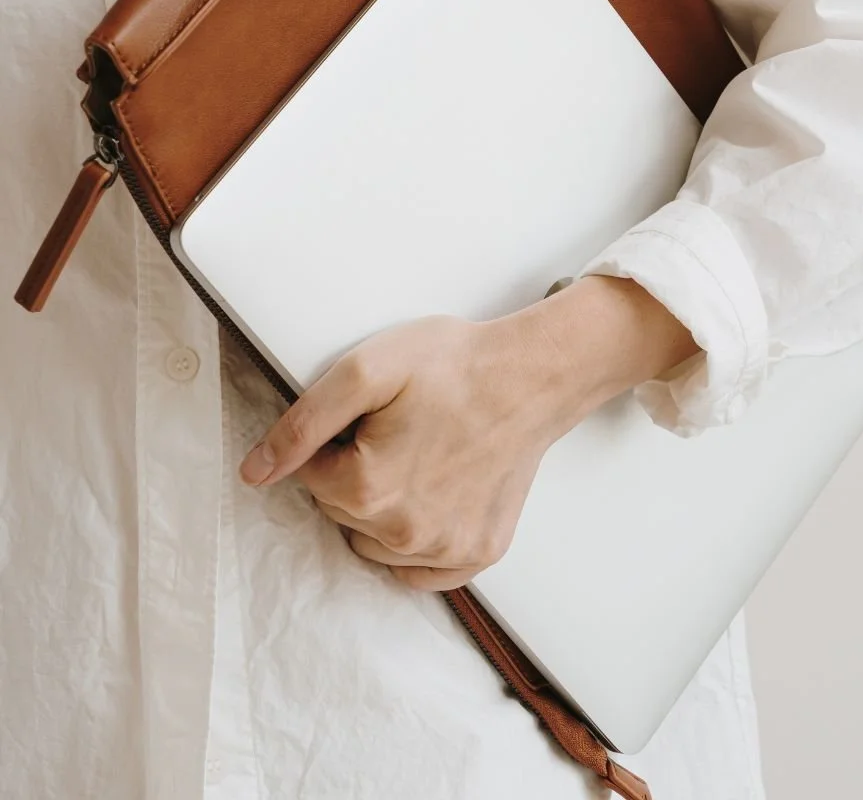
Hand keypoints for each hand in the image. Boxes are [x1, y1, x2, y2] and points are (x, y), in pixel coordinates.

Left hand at [238, 275, 699, 590]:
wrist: (532, 376)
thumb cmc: (455, 366)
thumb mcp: (366, 369)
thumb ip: (303, 423)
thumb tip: (255, 471)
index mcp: (367, 491)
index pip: (309, 478)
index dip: (336, 440)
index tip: (372, 416)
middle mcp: (403, 536)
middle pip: (341, 513)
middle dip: (357, 473)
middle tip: (400, 429)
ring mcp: (445, 552)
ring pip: (374, 544)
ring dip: (384, 509)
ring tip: (423, 456)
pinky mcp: (477, 555)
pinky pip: (420, 570)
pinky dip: (418, 541)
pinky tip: (438, 495)